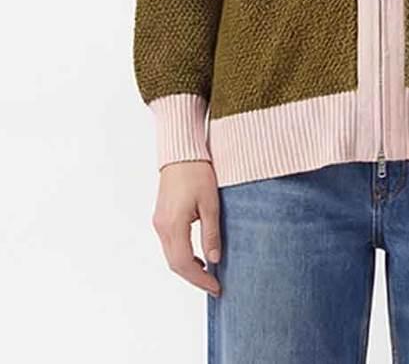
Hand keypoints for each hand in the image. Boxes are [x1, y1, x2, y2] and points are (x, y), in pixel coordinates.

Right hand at [152, 160, 222, 295]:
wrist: (181, 152)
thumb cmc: (197, 173)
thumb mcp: (210, 204)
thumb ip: (211, 233)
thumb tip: (214, 259)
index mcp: (174, 225)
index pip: (184, 263)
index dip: (200, 279)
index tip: (216, 287)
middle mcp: (162, 227)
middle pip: (175, 264)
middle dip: (194, 278)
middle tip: (214, 285)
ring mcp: (159, 222)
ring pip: (171, 255)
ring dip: (187, 267)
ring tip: (208, 272)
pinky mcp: (161, 217)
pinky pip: (169, 244)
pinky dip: (182, 255)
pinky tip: (197, 255)